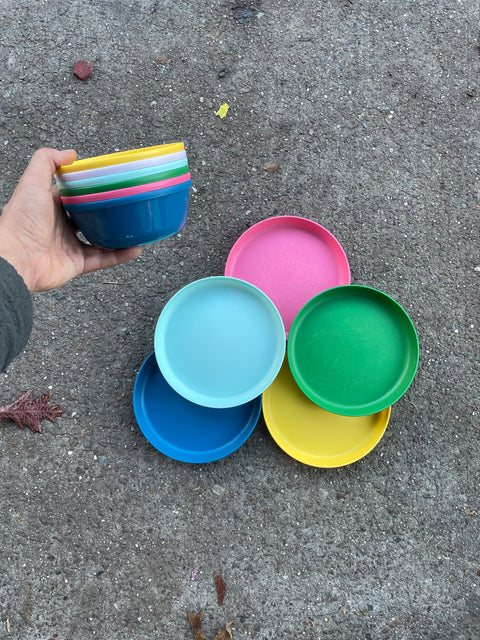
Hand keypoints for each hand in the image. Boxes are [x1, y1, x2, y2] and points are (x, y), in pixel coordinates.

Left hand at [0, 147, 141, 291]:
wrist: (16, 260)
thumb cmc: (20, 222)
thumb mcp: (32, 182)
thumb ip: (46, 161)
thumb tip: (70, 154)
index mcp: (49, 207)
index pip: (73, 194)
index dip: (89, 187)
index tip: (107, 182)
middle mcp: (59, 226)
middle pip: (89, 216)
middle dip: (106, 211)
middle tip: (125, 203)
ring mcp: (69, 246)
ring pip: (100, 239)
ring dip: (117, 234)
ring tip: (135, 226)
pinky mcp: (76, 264)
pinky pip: (103, 259)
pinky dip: (120, 255)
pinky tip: (135, 248)